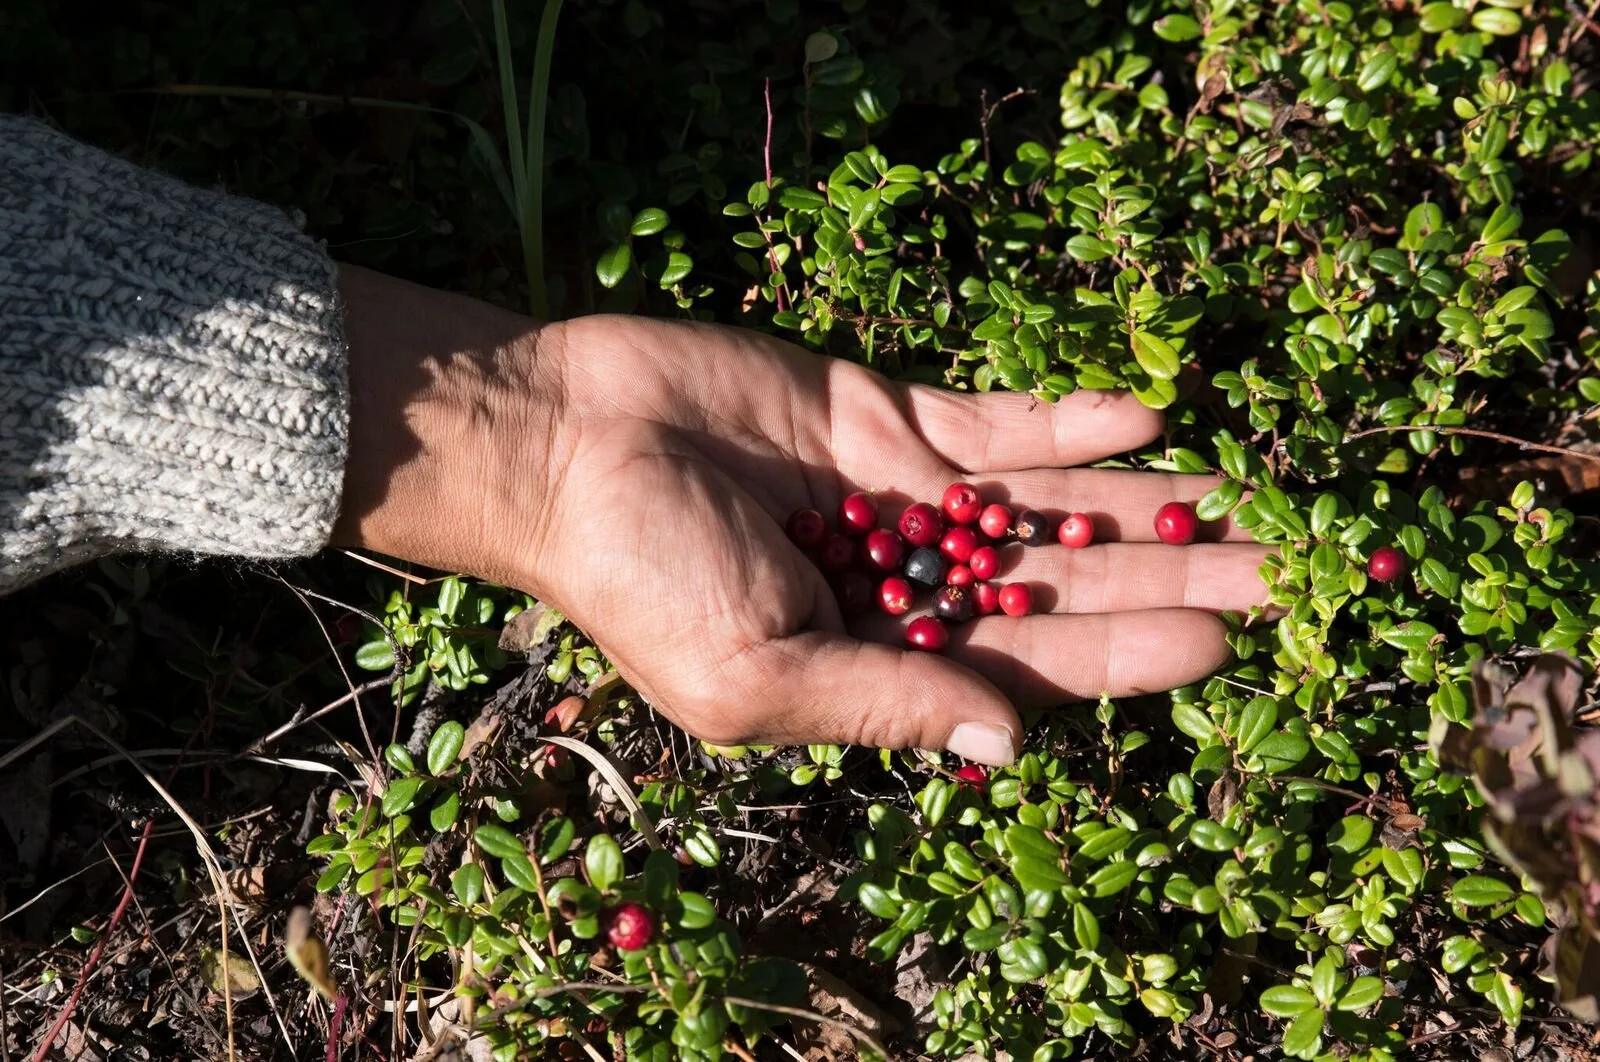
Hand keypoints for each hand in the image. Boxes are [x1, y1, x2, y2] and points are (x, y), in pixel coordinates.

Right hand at [334, 267, 1269, 764]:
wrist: (563, 443)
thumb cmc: (641, 580)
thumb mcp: (758, 677)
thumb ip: (887, 706)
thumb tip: (1012, 750)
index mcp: (883, 665)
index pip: (1032, 669)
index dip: (1130, 659)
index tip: (1230, 643)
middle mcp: (913, 586)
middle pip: (1070, 588)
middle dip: (1179, 579)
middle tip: (1300, 568)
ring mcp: (908, 498)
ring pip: (1054, 505)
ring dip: (1153, 499)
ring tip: (1258, 492)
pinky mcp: (890, 415)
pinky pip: (997, 422)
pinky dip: (1069, 420)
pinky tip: (1147, 414)